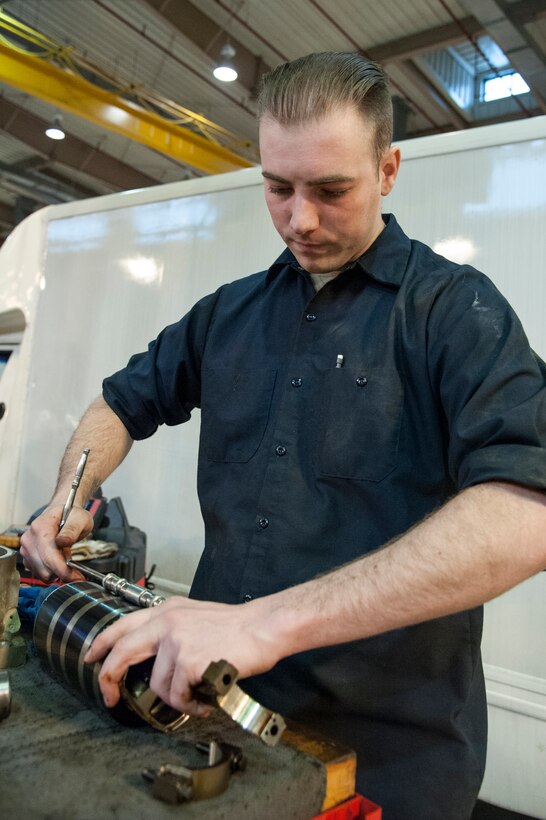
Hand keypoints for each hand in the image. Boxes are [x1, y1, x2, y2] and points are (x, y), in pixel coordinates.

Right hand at [20, 504, 93, 581]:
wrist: (61, 511)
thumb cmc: (71, 514)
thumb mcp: (79, 519)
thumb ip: (72, 531)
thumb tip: (62, 541)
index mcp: (40, 528)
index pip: (50, 557)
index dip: (65, 571)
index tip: (78, 577)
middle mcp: (29, 539)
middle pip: (44, 569)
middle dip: (63, 573)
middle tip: (76, 568)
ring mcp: (26, 549)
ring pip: (41, 574)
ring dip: (57, 573)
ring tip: (66, 559)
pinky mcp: (27, 557)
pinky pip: (38, 573)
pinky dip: (51, 572)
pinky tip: (59, 561)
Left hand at [84, 595, 281, 714]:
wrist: (262, 627)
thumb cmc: (236, 626)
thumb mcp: (195, 616)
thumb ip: (171, 629)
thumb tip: (155, 657)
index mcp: (167, 610)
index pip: (123, 624)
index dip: (102, 644)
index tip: (91, 658)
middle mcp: (167, 621)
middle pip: (122, 650)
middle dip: (109, 678)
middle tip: (110, 696)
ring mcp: (176, 641)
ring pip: (156, 683)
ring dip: (174, 698)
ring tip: (194, 697)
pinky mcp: (188, 661)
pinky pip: (177, 695)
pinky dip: (190, 704)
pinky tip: (205, 699)